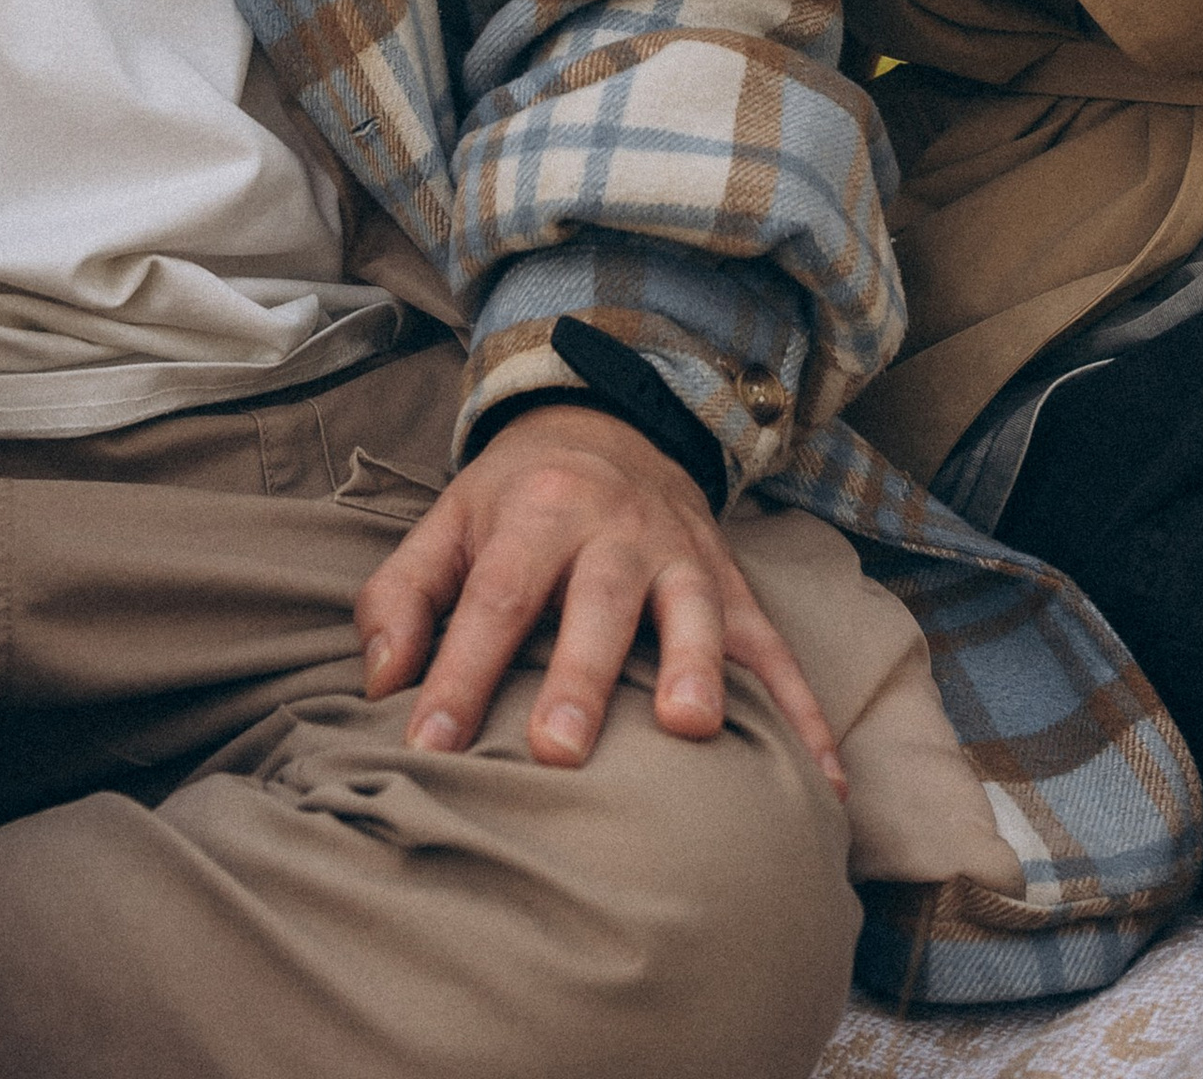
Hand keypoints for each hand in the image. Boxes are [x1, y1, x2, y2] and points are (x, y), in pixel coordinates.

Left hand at [355, 400, 846, 795]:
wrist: (610, 419)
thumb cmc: (514, 499)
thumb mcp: (446, 521)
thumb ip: (401, 596)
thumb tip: (380, 684)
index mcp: (535, 513)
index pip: (494, 598)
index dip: (459, 674)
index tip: (430, 751)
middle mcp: (614, 528)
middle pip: (598, 600)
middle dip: (582, 674)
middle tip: (559, 751)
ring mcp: (682, 554)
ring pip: (695, 604)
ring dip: (695, 665)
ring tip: (691, 731)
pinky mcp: (732, 582)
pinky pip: (773, 646)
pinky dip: (803, 711)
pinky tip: (822, 782)